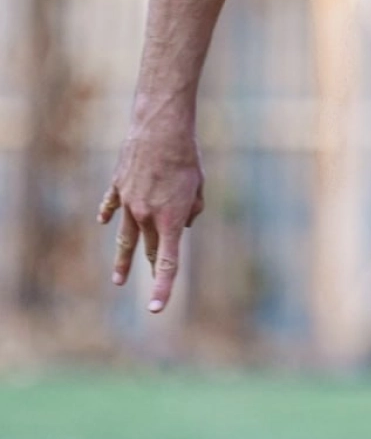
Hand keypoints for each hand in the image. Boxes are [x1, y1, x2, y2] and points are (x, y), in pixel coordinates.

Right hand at [97, 126, 204, 313]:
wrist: (160, 128)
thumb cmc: (186, 157)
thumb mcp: (198, 187)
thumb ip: (192, 210)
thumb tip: (182, 224)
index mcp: (170, 220)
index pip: (167, 263)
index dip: (162, 287)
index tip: (155, 309)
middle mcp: (146, 216)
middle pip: (148, 248)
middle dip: (151, 263)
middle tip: (152, 275)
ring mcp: (128, 202)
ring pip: (125, 237)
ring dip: (123, 260)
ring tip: (118, 280)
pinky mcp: (118, 186)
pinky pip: (111, 206)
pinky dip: (108, 215)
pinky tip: (103, 222)